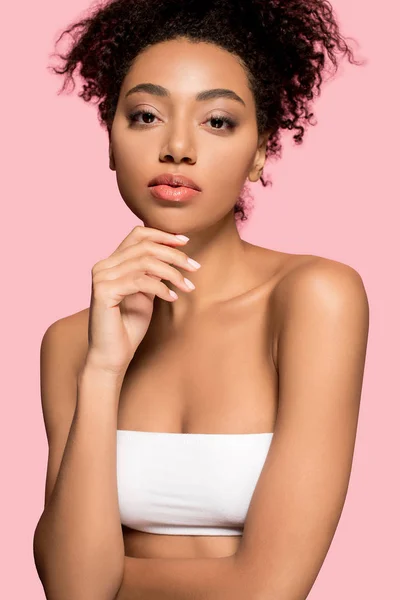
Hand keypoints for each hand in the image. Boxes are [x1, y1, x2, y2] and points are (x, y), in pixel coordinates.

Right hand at [84, 225, 199, 375]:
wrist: (112, 356)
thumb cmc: (129, 327)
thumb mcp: (146, 293)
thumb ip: (152, 273)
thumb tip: (172, 253)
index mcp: (111, 263)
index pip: (137, 234)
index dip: (162, 235)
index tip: (185, 242)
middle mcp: (103, 266)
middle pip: (145, 247)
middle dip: (174, 255)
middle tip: (195, 267)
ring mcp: (101, 277)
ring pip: (145, 262)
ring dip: (172, 273)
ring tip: (188, 286)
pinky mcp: (103, 291)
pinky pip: (139, 281)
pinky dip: (161, 287)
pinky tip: (172, 298)